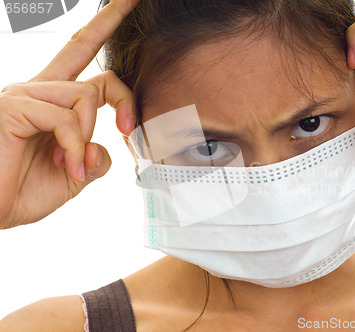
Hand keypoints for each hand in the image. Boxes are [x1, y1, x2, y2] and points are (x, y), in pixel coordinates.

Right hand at [0, 0, 139, 228]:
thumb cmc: (18, 193)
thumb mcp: (73, 176)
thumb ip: (93, 157)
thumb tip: (105, 146)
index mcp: (53, 103)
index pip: (85, 61)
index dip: (106, 41)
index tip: (128, 14)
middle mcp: (38, 91)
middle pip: (82, 47)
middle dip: (108, 20)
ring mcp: (24, 95)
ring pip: (85, 94)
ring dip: (88, 136)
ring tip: (75, 166)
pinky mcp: (14, 107)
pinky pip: (66, 118)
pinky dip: (75, 147)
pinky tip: (68, 166)